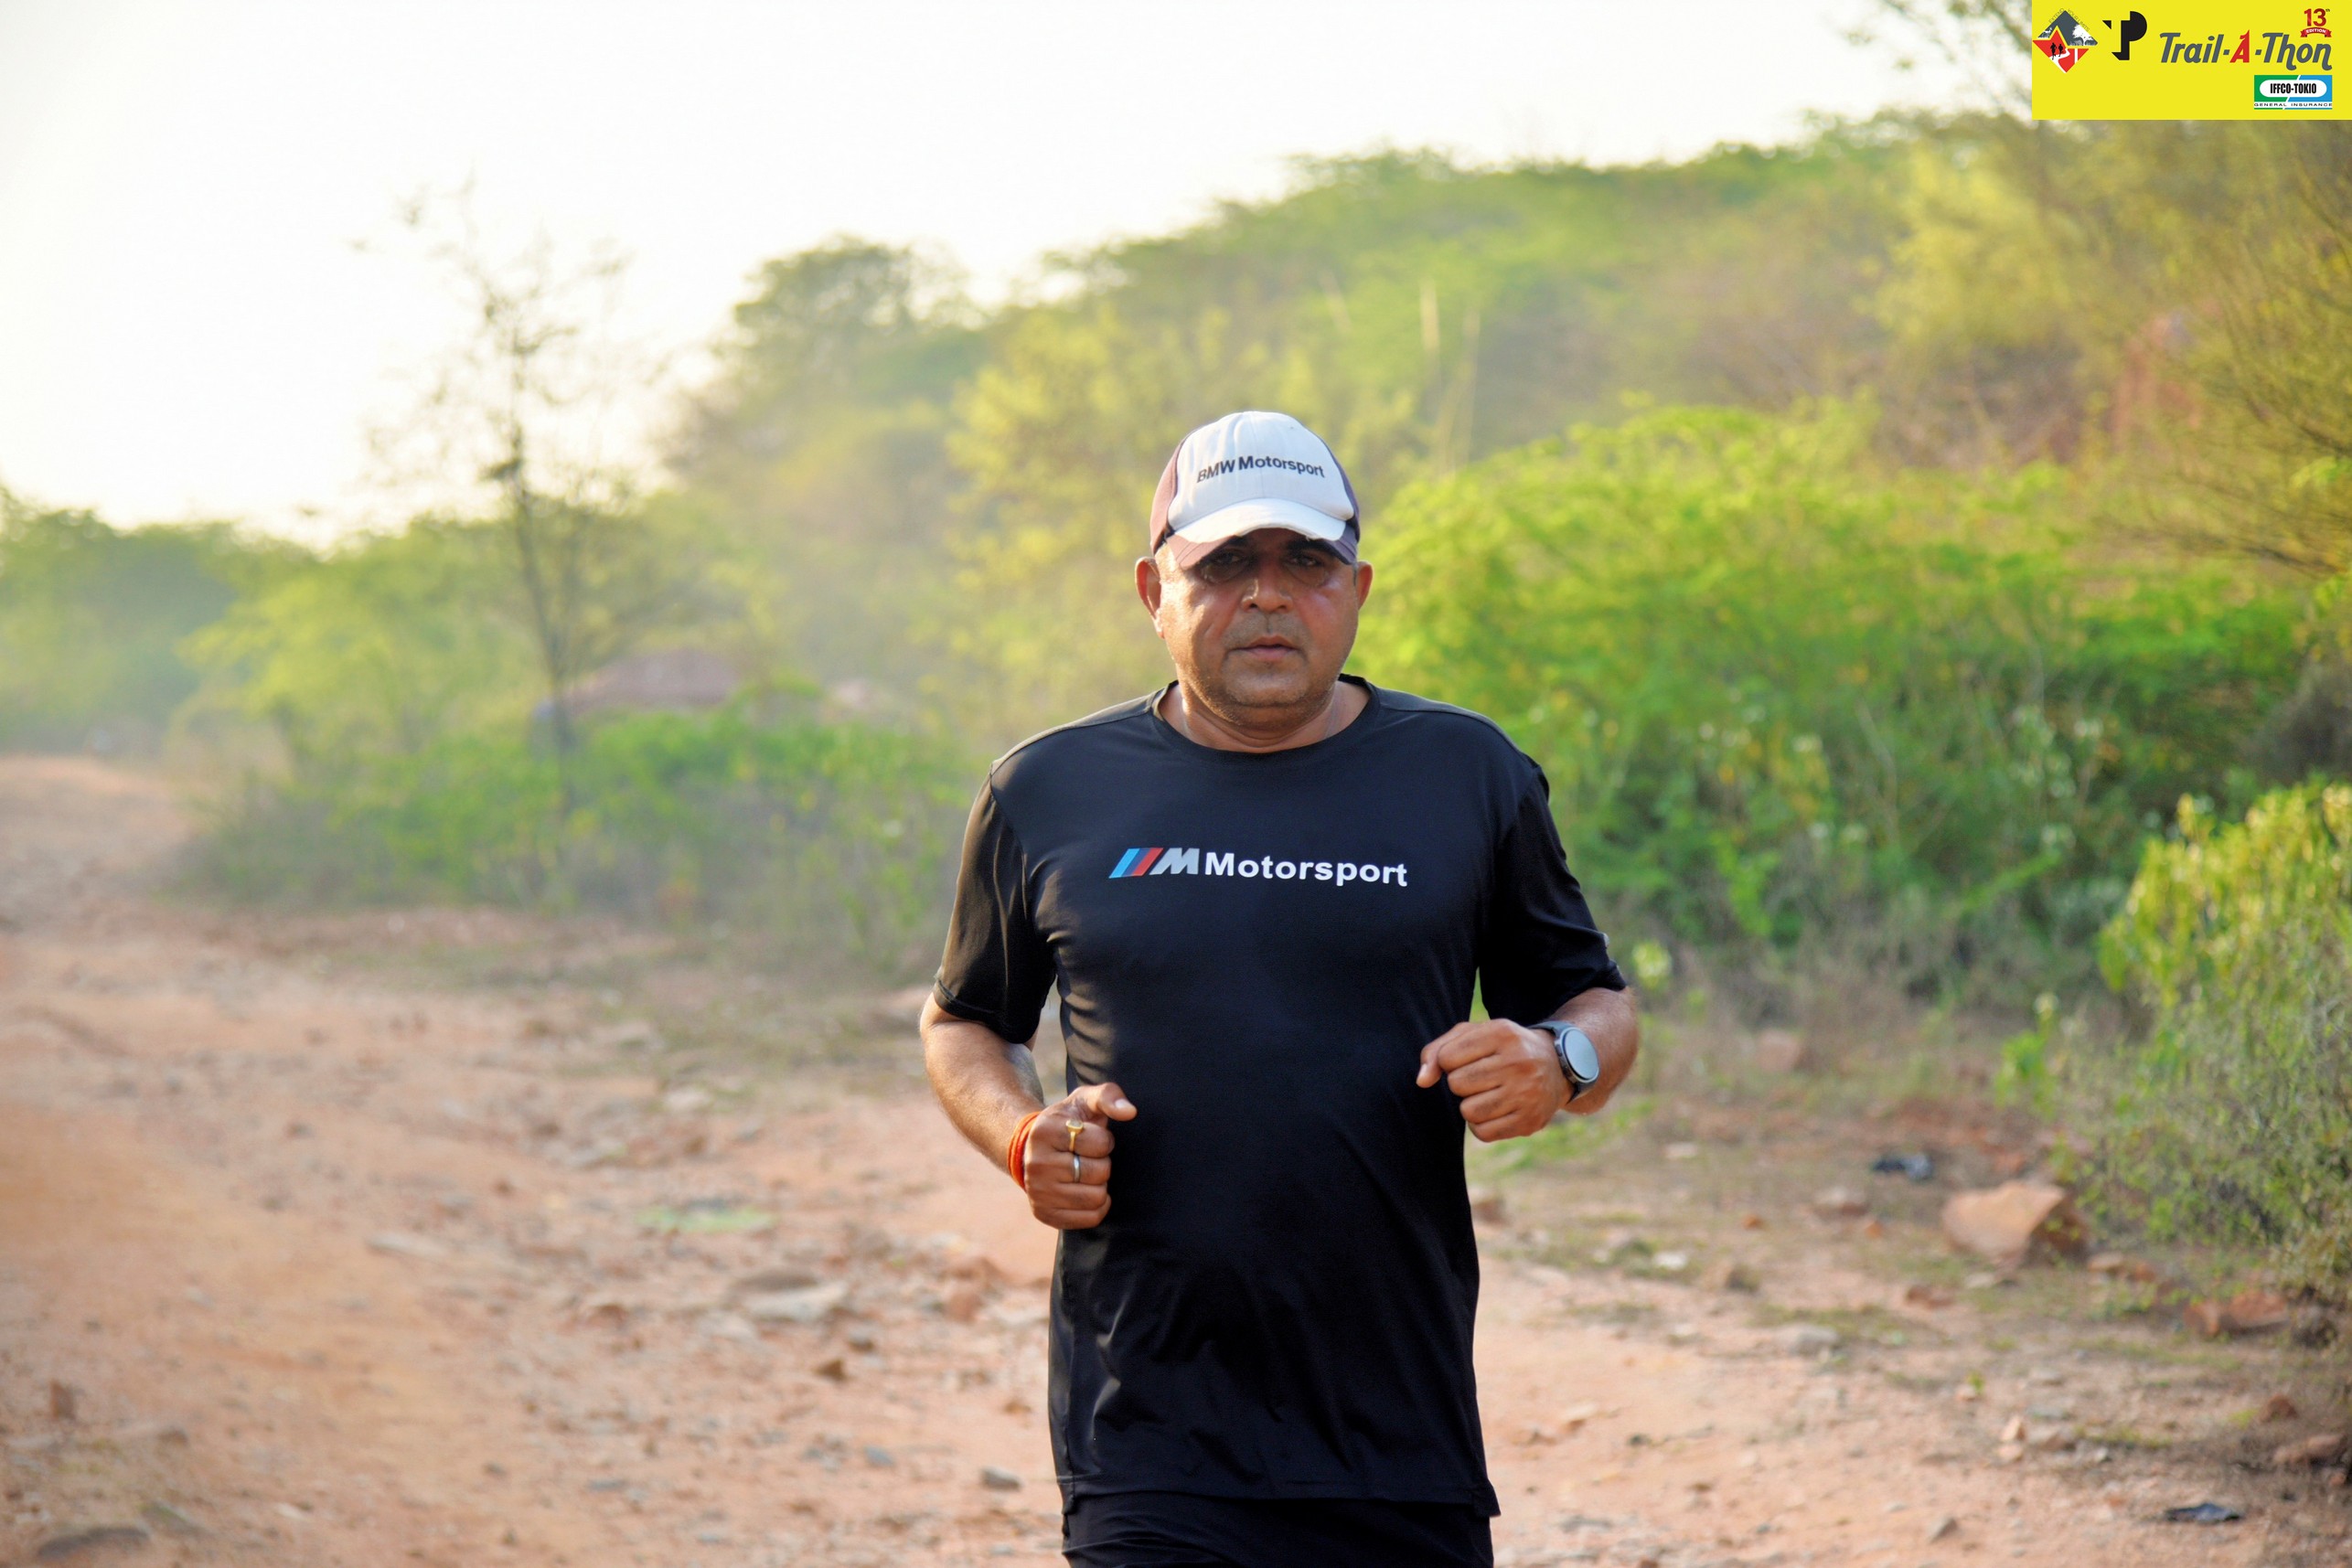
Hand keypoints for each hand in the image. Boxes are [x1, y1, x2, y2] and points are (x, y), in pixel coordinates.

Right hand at [1017, 1081, 1136, 1229]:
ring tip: (1084, 1173)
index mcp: (1045, 1131)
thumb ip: (1109, 1096)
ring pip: (1096, 1197)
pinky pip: (1090, 1218)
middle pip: (1100, 1172)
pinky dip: (1096, 1206)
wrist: (1033, 1148)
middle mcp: (1037, 1163)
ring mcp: (1038, 1192)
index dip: (1105, 1140)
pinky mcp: (1044, 1214)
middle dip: (1102, 1163)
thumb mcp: (1084, 1100)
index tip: (1091, 1137)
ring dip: (1099, 1185)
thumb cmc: (1068, 1122)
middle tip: (1087, 1157)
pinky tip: (1084, 1190)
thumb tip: (1130, 1111)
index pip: (1101, 1143)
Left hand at [1416, 1020, 1565, 1141]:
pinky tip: (1496, 1109)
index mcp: (1502, 1034)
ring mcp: (1526, 1094)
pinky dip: (1480, 1124)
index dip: (1450, 1061)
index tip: (1468, 1058)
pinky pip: (1482, 1132)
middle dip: (1461, 1082)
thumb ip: (1438, 1050)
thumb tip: (1422, 1081)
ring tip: (1488, 1093)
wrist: (1558, 1066)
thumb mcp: (1474, 1035)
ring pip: (1468, 1111)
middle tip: (1481, 1076)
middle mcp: (1518, 1063)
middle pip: (1457, 1084)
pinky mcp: (1529, 1121)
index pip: (1447, 1058)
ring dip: (1470, 1104)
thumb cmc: (1503, 1048)